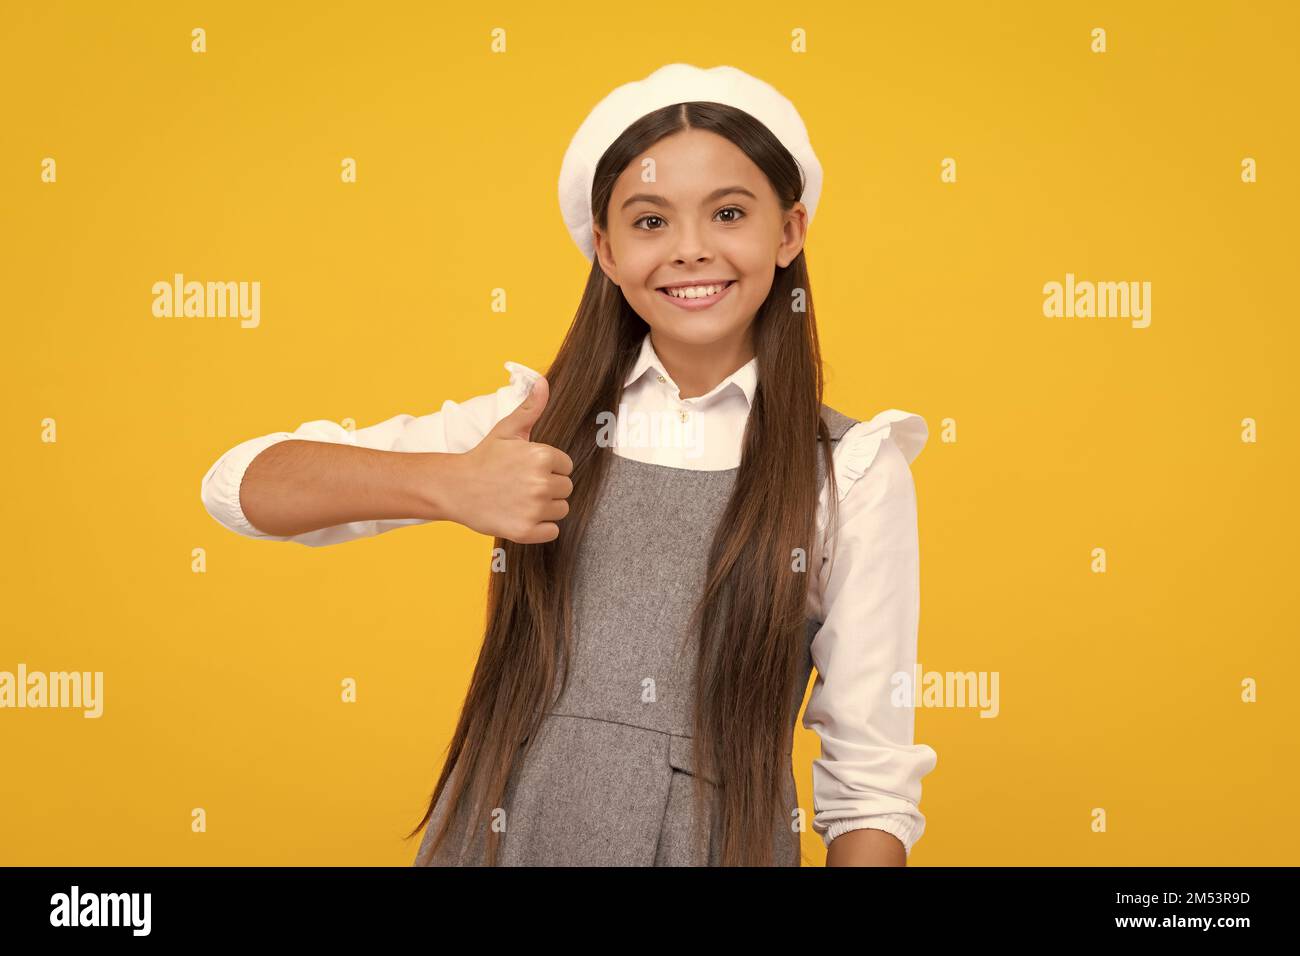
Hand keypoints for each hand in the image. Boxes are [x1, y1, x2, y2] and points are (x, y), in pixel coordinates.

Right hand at [444, 375, 573, 543]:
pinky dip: (540, 527)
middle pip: (566, 489)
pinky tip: (521, 516)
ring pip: (561, 510)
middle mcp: (541, 482)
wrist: (455, 488)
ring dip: (545, 508)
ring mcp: (534, 509)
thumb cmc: (484, 458)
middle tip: (521, 485)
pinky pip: (552, 531)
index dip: (549, 468)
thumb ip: (531, 408)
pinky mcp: (526, 530)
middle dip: (548, 487)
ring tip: (520, 499)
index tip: (526, 469)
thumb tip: (543, 382)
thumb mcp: (507, 430)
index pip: (566, 466)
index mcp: (542, 456)